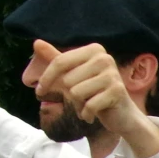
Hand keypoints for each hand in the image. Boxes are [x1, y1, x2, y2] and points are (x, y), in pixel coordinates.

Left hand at [38, 42, 158, 157]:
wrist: (122, 114)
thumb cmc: (95, 92)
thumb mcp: (74, 75)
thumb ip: (57, 59)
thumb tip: (36, 42)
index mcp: (94, 50)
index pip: (60, 62)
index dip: (46, 79)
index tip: (39, 92)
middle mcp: (104, 58)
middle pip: (67, 80)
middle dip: (69, 96)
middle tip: (81, 100)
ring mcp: (112, 75)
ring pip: (76, 93)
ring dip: (77, 106)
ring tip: (88, 106)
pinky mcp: (117, 92)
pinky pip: (88, 106)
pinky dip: (86, 114)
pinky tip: (92, 115)